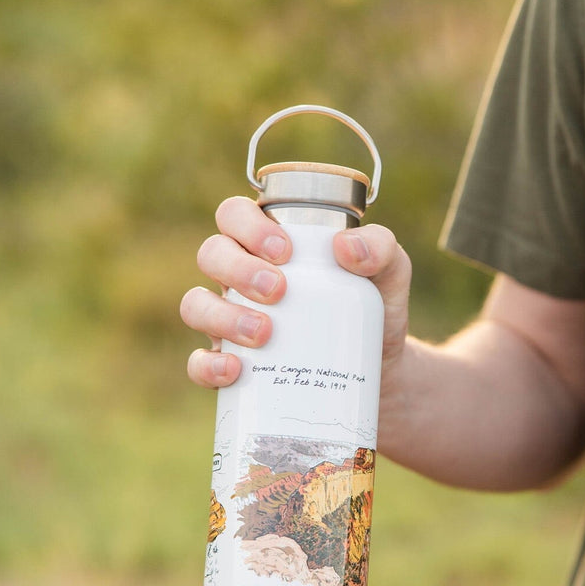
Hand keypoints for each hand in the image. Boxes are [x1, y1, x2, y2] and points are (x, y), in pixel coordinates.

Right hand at [180, 196, 411, 388]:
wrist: (379, 371)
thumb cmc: (374, 308)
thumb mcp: (389, 273)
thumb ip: (381, 248)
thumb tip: (346, 247)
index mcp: (267, 242)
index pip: (235, 214)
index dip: (247, 225)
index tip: (284, 250)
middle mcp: (239, 276)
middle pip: (212, 253)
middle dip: (238, 268)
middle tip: (278, 290)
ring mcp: (228, 320)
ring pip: (195, 305)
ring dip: (221, 316)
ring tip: (263, 333)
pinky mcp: (230, 365)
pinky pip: (196, 364)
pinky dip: (207, 366)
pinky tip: (234, 371)